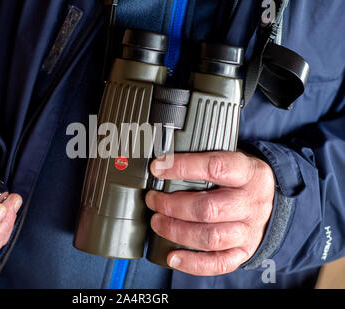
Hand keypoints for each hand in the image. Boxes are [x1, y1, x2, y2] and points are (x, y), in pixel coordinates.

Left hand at [146, 151, 273, 275]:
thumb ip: (205, 159)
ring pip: (210, 237)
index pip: (215, 167)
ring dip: (177, 231)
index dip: (183, 167)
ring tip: (157, 222)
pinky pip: (219, 263)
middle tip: (153, 200)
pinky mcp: (244, 251)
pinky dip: (193, 263)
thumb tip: (164, 160)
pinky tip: (173, 256)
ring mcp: (248, 230)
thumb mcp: (233, 159)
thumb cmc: (242, 177)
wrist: (273, 199)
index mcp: (248, 173)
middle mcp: (250, 203)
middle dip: (172, 205)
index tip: (158, 168)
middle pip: (208, 208)